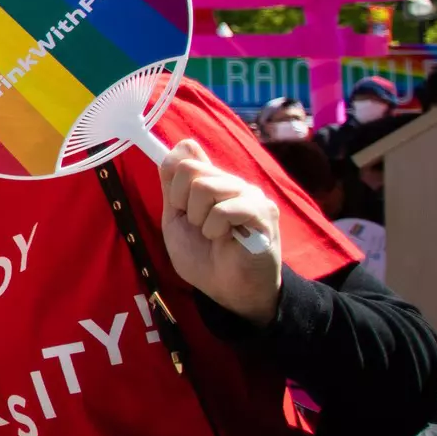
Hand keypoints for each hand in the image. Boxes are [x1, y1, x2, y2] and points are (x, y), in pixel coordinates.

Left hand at [158, 139, 282, 325]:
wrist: (228, 291)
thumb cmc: (204, 257)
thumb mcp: (177, 219)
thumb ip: (174, 185)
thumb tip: (182, 144)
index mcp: (213, 182)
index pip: (185, 157)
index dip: (173, 187)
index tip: (181, 211)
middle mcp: (234, 183)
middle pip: (191, 170)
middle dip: (183, 205)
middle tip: (198, 226)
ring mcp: (251, 195)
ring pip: (206, 186)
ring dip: (199, 218)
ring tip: (213, 235)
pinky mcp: (263, 213)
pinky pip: (225, 208)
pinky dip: (214, 228)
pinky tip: (225, 240)